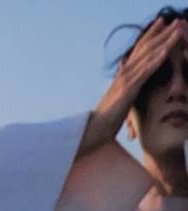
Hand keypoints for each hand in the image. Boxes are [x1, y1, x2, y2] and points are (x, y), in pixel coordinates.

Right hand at [78, 16, 187, 155]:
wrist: (95, 128)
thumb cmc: (107, 116)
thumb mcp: (119, 97)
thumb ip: (125, 84)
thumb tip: (126, 75)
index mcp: (124, 73)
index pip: (139, 49)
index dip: (151, 34)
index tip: (162, 22)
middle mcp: (125, 72)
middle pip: (145, 47)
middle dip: (162, 33)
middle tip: (176, 20)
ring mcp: (125, 80)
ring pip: (148, 56)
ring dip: (164, 42)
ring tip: (178, 31)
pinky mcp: (128, 90)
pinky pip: (144, 72)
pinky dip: (156, 60)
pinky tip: (166, 51)